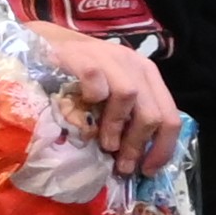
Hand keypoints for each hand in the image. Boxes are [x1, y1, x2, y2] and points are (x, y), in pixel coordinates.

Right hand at [46, 31, 182, 172]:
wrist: (46, 43)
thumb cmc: (79, 78)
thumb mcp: (110, 97)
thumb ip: (126, 117)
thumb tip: (133, 159)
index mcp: (147, 76)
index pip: (170, 116)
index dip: (162, 148)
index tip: (147, 170)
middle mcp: (133, 64)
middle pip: (152, 112)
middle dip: (138, 144)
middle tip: (122, 166)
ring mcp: (107, 57)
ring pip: (128, 96)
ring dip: (116, 126)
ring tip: (104, 144)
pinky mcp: (81, 54)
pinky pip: (94, 78)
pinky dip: (92, 97)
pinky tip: (82, 109)